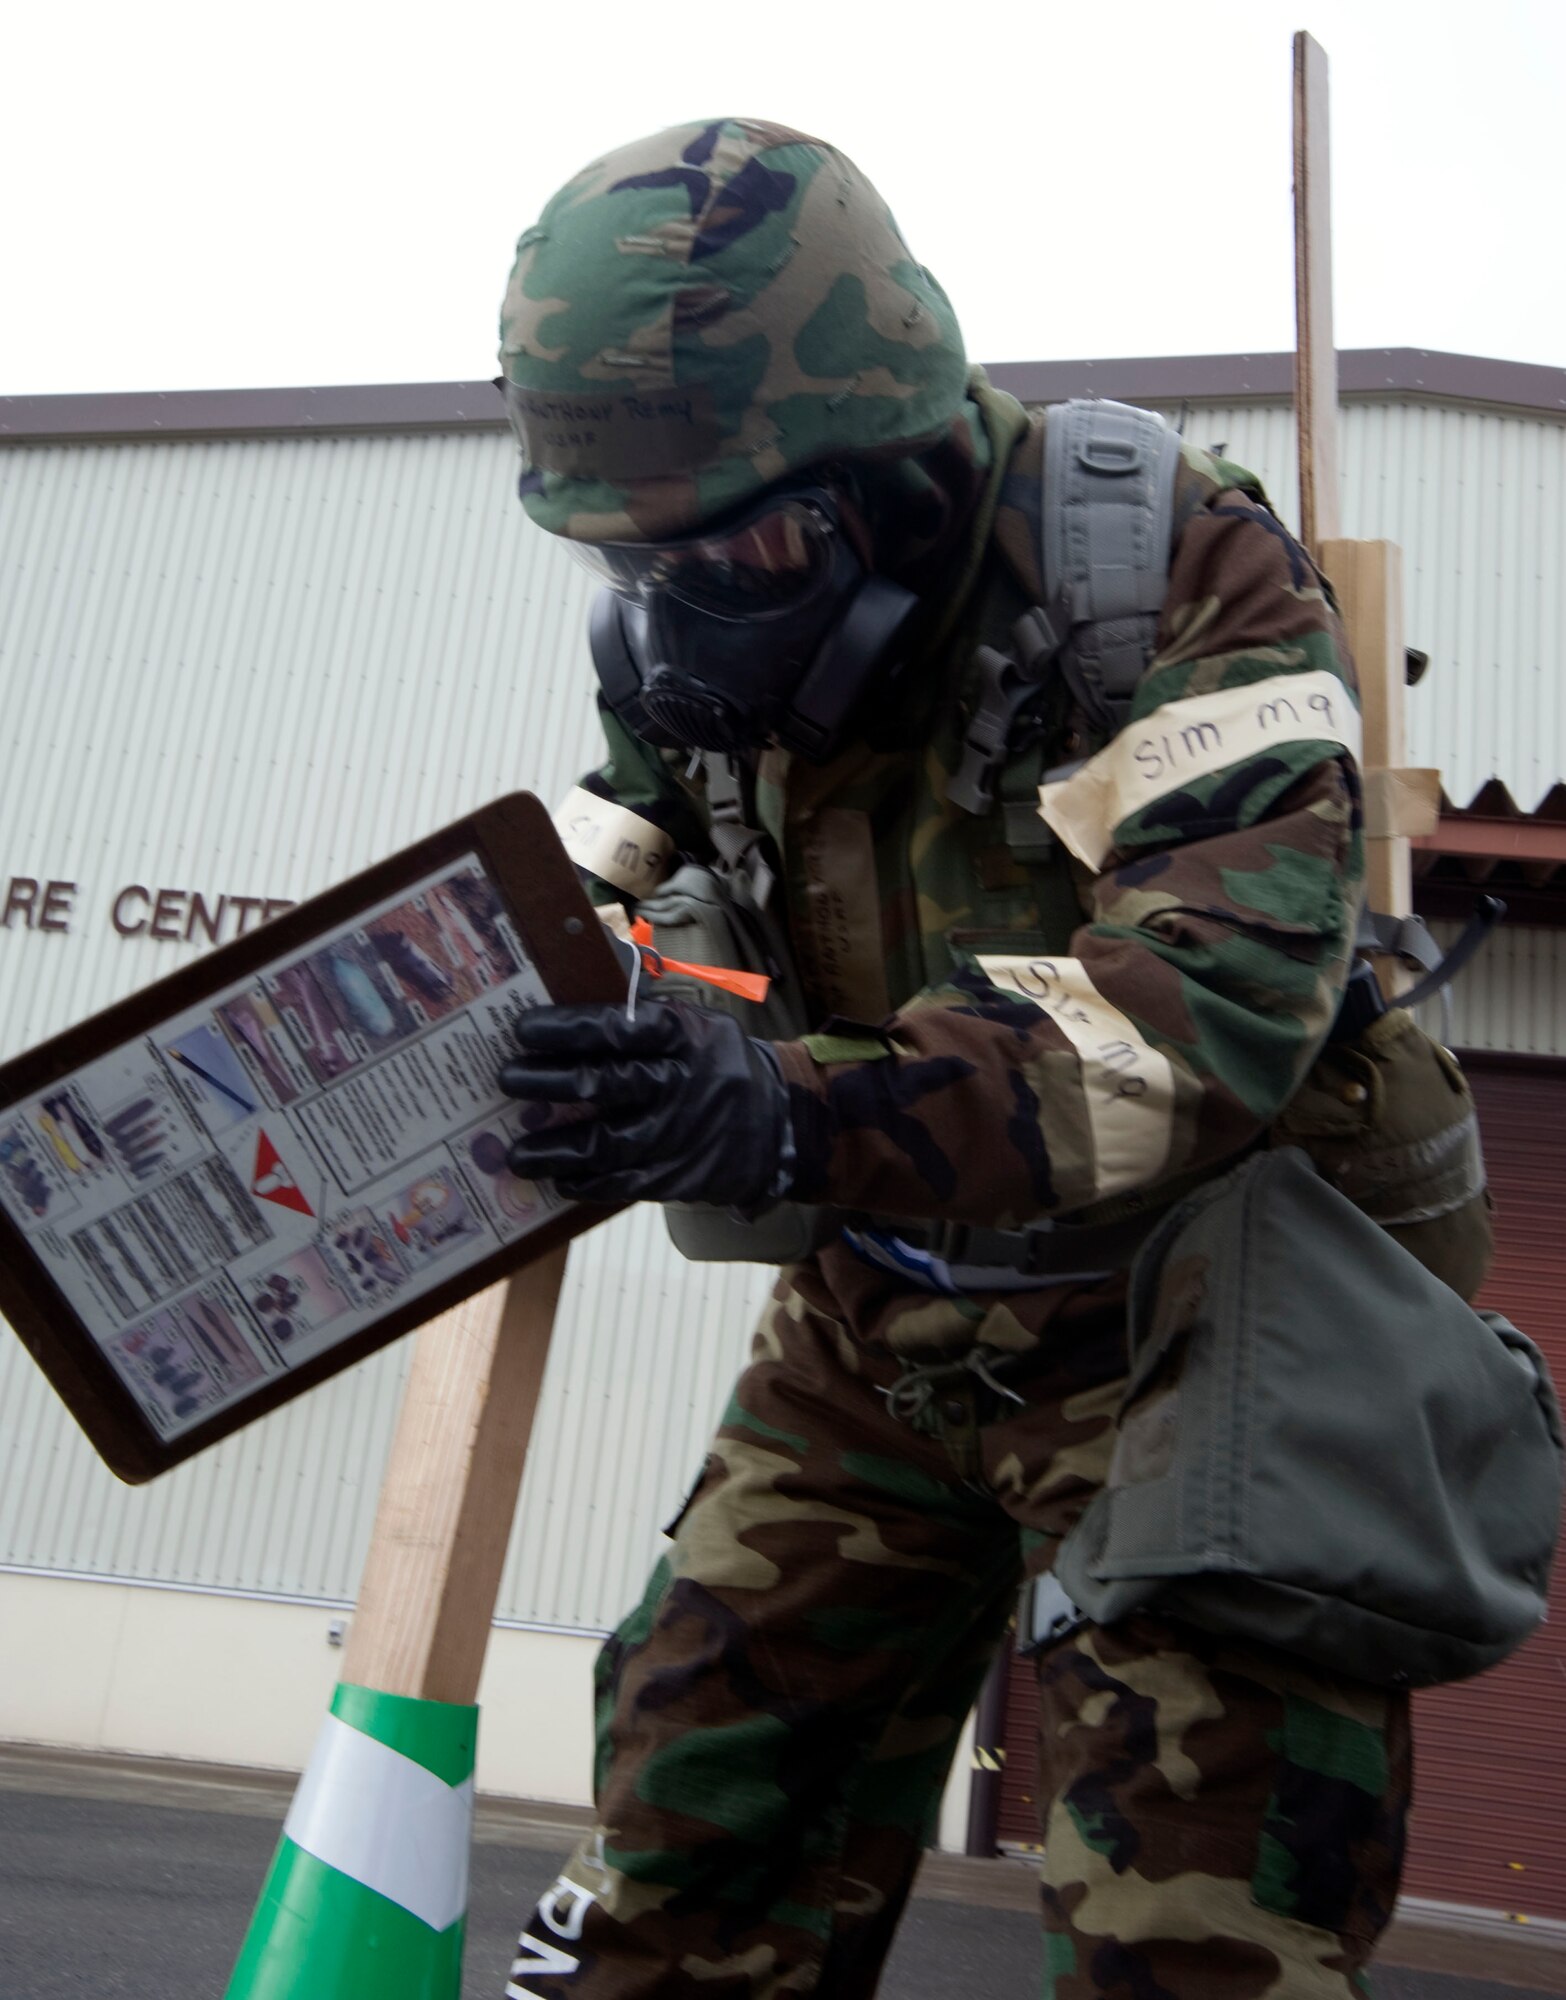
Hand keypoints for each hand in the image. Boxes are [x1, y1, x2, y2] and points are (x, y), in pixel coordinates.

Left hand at [499, 999, 792, 1207]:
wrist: (780, 1124)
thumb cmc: (718, 1065)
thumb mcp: (696, 1027)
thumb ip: (644, 1018)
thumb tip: (573, 1000)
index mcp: (684, 1037)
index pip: (620, 1027)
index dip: (569, 1028)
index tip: (523, 1030)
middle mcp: (680, 1084)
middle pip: (604, 1083)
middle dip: (548, 1082)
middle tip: (507, 1079)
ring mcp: (678, 1135)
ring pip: (605, 1144)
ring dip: (555, 1149)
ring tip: (516, 1152)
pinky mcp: (678, 1176)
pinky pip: (623, 1184)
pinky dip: (586, 1184)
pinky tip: (559, 1179)